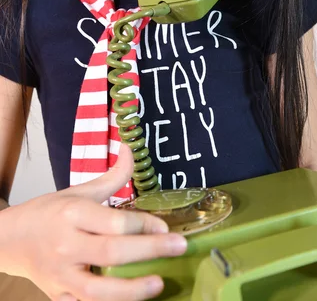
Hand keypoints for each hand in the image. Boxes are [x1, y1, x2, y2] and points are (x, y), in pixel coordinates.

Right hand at [0, 144, 186, 300]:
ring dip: (132, 289)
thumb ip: (112, 176)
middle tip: (179, 246)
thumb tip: (130, 149)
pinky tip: (134, 299)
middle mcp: (66, 245)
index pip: (113, 221)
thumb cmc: (49, 213)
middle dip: (150, 250)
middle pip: (112, 251)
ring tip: (159, 283)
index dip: (142, 225)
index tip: (165, 226)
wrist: (11, 241)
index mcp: (72, 213)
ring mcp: (61, 275)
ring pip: (98, 289)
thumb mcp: (79, 191)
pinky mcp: (60, 296)